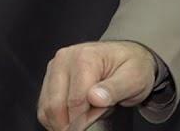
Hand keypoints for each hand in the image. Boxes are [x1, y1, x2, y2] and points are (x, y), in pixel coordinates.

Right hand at [37, 40, 156, 130]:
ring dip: (64, 120)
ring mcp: (55, 68)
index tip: (97, 120)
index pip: (76, 101)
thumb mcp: (134, 78)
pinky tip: (75, 115)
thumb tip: (95, 98)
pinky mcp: (51, 77)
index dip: (85, 119)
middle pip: (56, 106)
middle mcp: (65, 59)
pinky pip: (45, 107)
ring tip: (87, 114)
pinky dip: (56, 118)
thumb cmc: (132, 66)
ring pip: (47, 108)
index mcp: (84, 57)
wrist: (129, 57)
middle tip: (93, 120)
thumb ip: (115, 89)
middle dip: (72, 121)